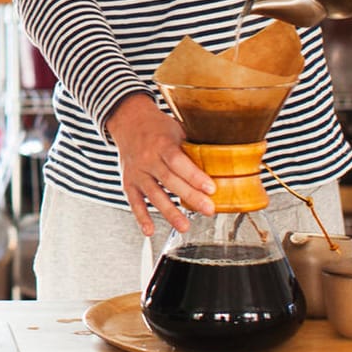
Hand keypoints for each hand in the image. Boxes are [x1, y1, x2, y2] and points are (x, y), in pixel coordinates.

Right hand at [106, 93, 215, 235]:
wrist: (128, 121)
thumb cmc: (158, 128)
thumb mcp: (177, 129)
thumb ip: (194, 146)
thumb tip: (223, 161)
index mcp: (162, 143)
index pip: (178, 161)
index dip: (194, 176)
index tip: (211, 188)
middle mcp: (147, 158)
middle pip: (169, 180)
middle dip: (190, 197)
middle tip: (208, 210)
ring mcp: (137, 172)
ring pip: (153, 194)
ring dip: (169, 212)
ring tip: (184, 226)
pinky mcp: (128, 182)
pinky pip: (134, 201)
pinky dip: (141, 217)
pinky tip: (150, 230)